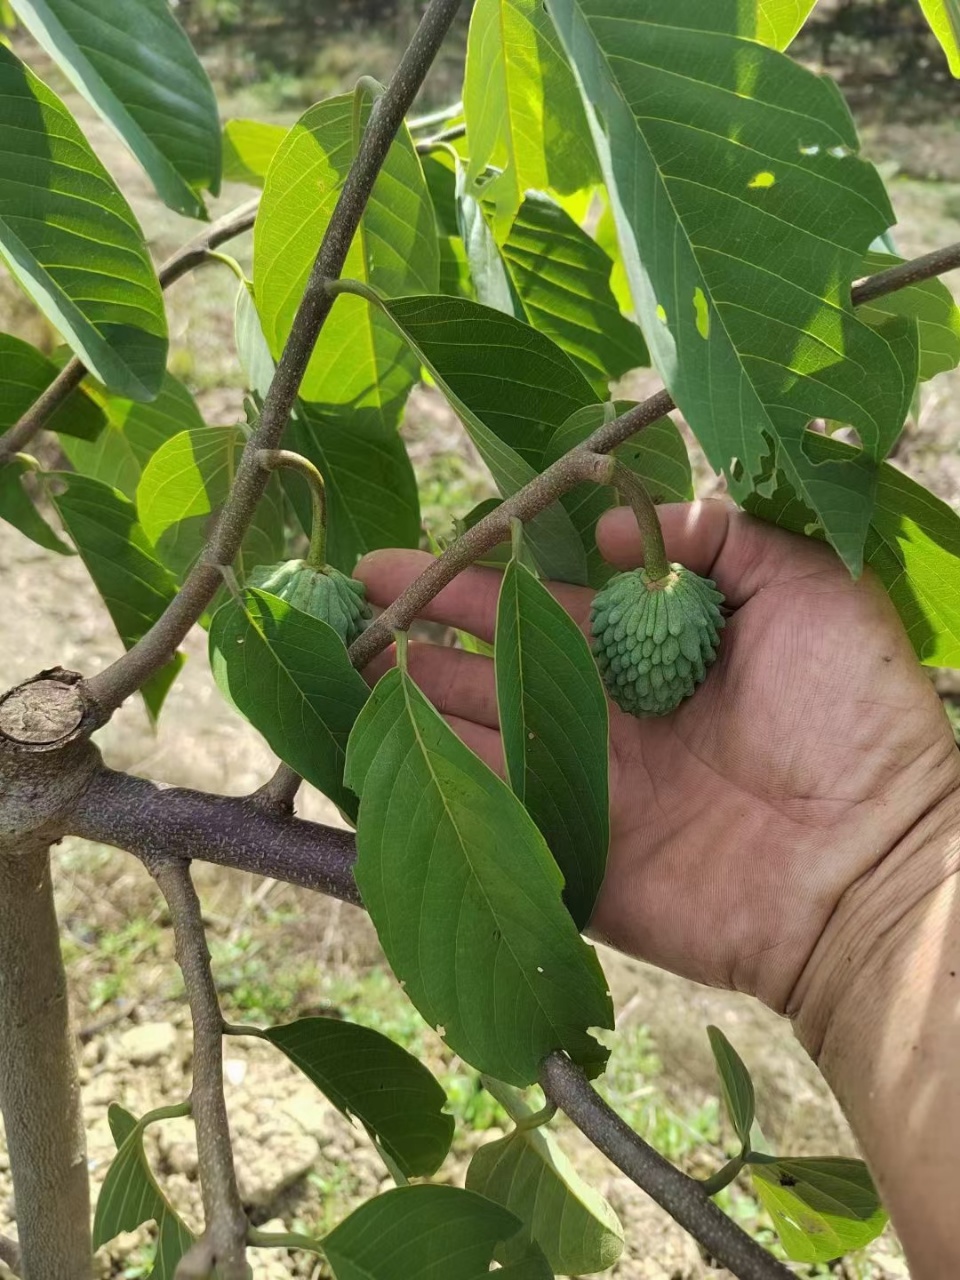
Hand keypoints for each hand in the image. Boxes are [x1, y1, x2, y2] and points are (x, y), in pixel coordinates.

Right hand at [355, 500, 959, 1012]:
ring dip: (409, 706)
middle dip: (419, 638)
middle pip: (492, 670)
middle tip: (347, 612)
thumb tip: (613, 531)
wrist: (874, 861)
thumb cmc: (854, 714)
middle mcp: (607, 718)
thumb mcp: (809, 584)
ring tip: (342, 670)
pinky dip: (431, 794)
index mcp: (651, 654)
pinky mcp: (574, 861)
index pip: (540, 609)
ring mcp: (587, 792)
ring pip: (476, 740)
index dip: (471, 585)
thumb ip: (716, 532)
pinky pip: (490, 822)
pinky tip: (371, 762)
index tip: (400, 564)